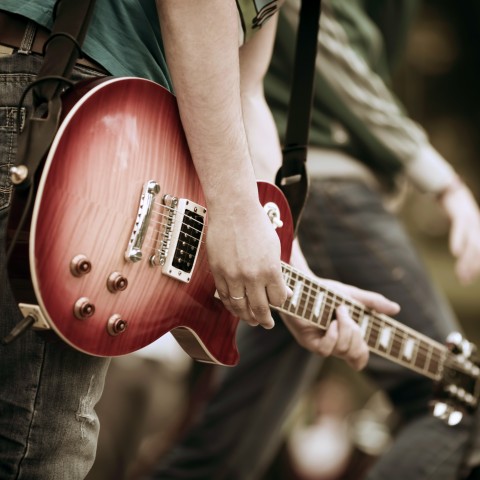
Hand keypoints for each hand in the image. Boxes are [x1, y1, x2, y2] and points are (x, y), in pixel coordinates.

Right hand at [208, 201, 289, 328]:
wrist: (233, 209)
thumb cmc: (257, 225)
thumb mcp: (275, 248)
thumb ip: (279, 274)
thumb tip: (285, 293)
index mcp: (271, 270)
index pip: (278, 300)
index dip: (279, 303)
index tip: (278, 302)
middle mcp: (252, 277)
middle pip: (260, 309)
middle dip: (265, 320)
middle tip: (267, 325)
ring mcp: (233, 276)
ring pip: (240, 307)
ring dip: (247, 317)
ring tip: (251, 320)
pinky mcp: (218, 272)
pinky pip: (224, 297)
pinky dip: (230, 305)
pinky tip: (235, 307)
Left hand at [282, 280, 399, 370]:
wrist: (303, 284)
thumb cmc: (325, 291)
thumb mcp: (352, 295)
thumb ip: (373, 303)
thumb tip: (396, 309)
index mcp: (345, 337)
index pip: (358, 359)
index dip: (363, 355)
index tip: (367, 340)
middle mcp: (333, 344)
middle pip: (354, 353)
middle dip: (356, 332)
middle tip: (345, 312)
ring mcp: (320, 344)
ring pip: (342, 350)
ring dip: (345, 329)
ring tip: (338, 312)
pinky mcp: (307, 341)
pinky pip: (325, 349)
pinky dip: (333, 335)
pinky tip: (331, 323)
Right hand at [438, 179, 479, 283]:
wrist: (449, 188)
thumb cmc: (454, 209)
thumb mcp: (461, 225)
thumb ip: (463, 238)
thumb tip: (460, 254)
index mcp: (479, 230)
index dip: (476, 267)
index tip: (467, 279)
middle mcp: (478, 226)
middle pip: (479, 250)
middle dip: (473, 267)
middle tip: (464, 281)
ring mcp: (471, 220)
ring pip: (473, 243)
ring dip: (467, 260)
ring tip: (461, 273)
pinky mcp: (460, 213)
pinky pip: (460, 229)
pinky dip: (458, 241)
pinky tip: (455, 252)